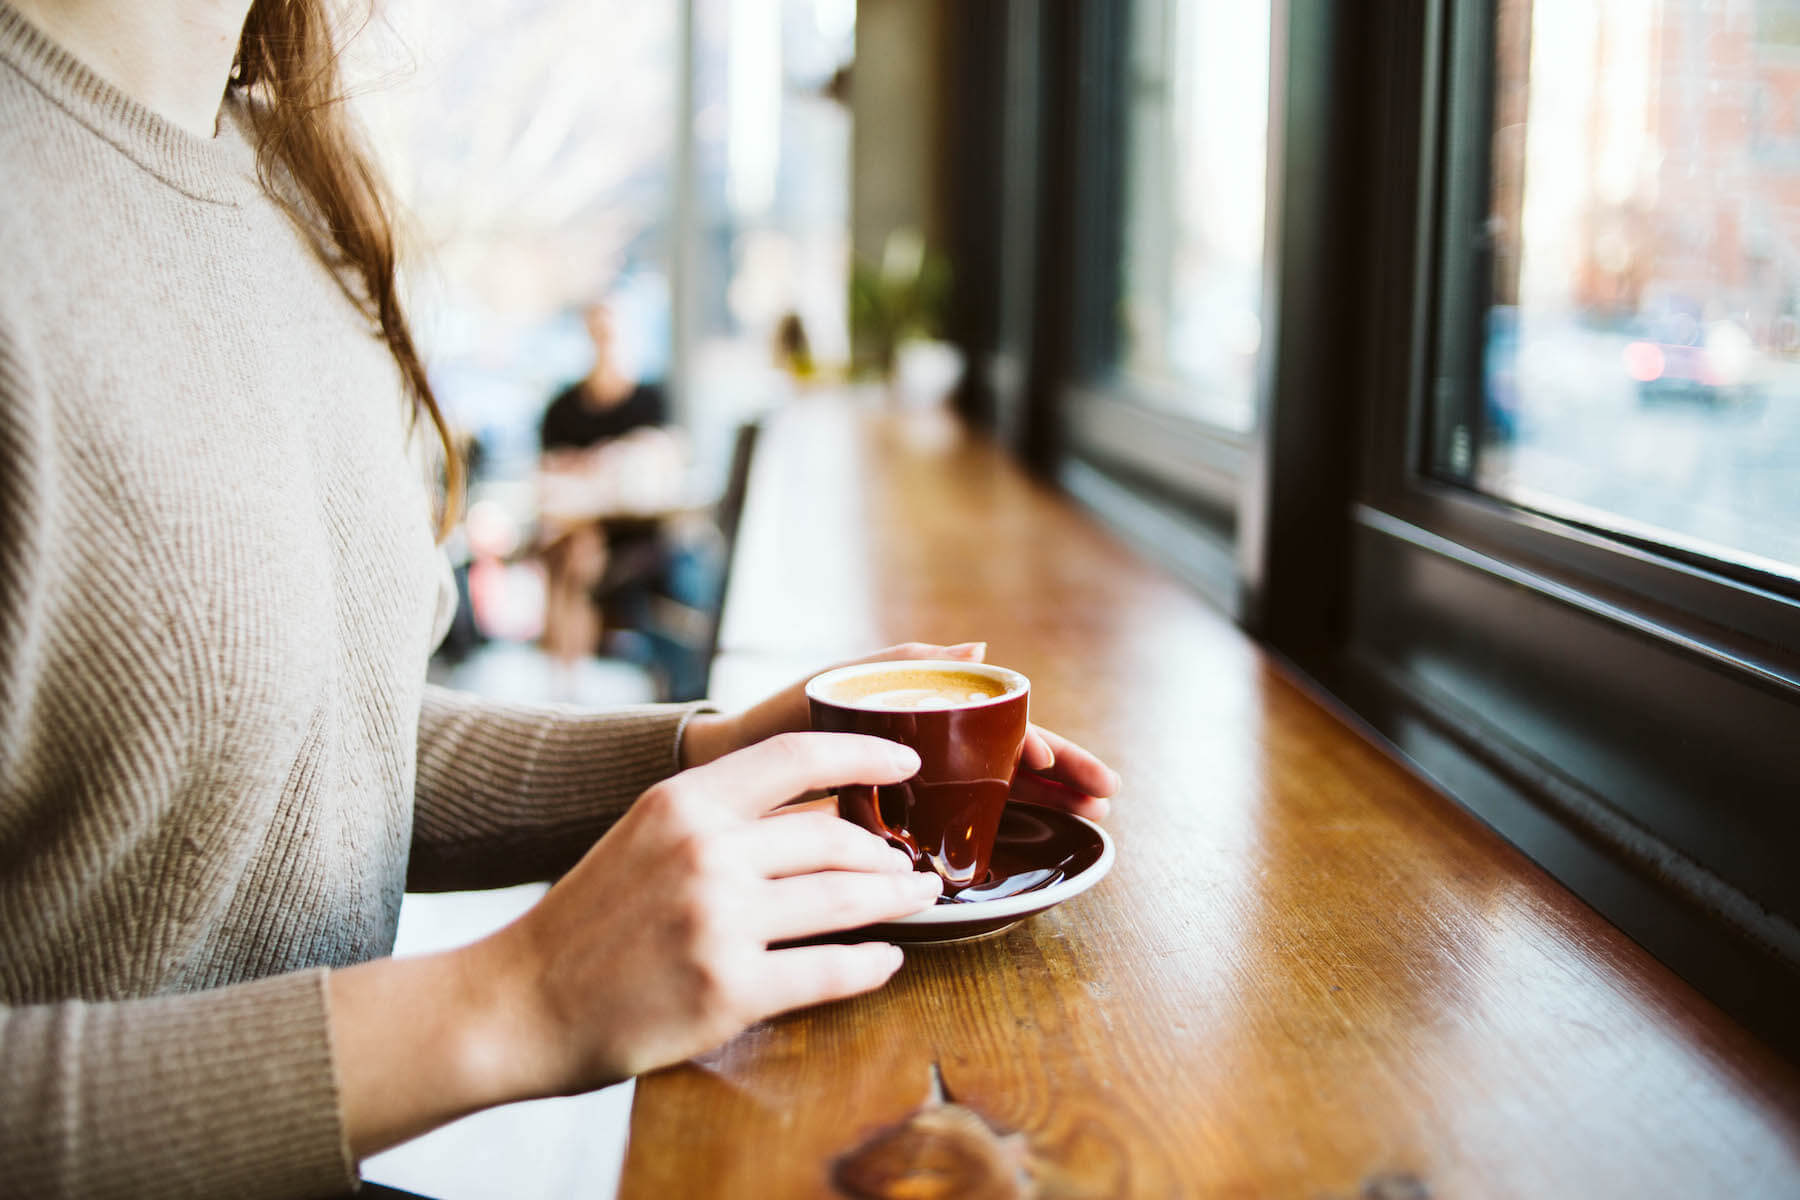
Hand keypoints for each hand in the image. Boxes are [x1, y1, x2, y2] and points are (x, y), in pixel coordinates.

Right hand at [471, 732, 940, 1097]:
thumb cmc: (588, 922)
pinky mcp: (728, 989)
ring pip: (844, 899)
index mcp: (683, 803)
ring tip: (918, 900)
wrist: (518, 1004)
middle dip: (888, 856)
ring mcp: (717, 920)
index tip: (907, 761)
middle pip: (836, 839)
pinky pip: (829, 970)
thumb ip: (719, 817)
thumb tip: (818, 813)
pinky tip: (886, 961)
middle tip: (913, 866)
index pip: (797, 758)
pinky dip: (870, 965)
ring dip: (894, 901)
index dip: (865, 753)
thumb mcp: (646, 837)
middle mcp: (704, 851)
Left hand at [680, 642, 1122, 819]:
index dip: (1037, 742)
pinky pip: (961, 822)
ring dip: (1047, 801)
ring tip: (1090, 817)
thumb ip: (905, 664)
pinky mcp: (899, 820)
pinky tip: (1032, 841)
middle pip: (1014, 757)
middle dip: (1064, 772)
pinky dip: (1001, 828)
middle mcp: (930, 746)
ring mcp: (919, 783)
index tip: (1058, 765)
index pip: (1000, 723)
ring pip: (1000, 790)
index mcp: (924, 711)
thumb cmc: (782, 717)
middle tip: (1106, 796)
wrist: (728, 768)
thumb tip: (978, 647)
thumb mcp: (843, 682)